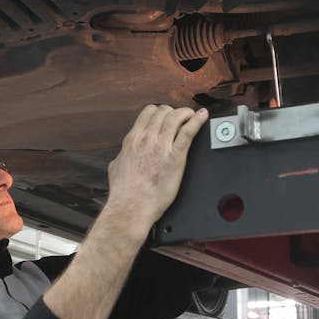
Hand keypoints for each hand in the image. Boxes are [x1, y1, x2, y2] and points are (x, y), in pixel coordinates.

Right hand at [104, 104, 208, 228]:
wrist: (131, 207)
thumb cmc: (124, 193)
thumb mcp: (115, 167)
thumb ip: (122, 156)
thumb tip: (123, 154)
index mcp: (133, 140)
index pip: (148, 113)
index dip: (159, 111)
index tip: (165, 115)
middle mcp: (146, 139)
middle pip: (163, 112)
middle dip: (173, 111)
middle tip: (180, 117)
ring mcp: (161, 147)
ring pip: (175, 117)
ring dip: (186, 113)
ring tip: (192, 115)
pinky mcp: (175, 157)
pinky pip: (188, 132)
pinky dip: (197, 121)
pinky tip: (202, 117)